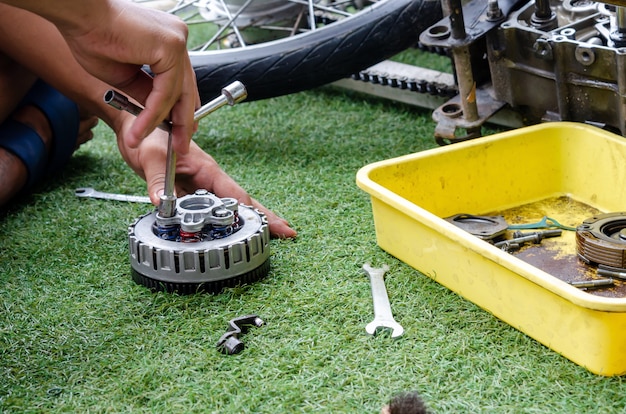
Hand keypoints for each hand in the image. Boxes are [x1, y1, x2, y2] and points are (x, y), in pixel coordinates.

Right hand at [3, 0, 199, 154]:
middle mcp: (177, 39)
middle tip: (180, 147)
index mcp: (168, 42)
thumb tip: (159, 115)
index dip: (181, 110)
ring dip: (159, 123)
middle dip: (183, 123)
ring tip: (140, 140)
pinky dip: (152, 114)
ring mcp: (177, 42)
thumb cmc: (91, 37)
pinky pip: (165, 91)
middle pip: (186, 90)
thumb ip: (145, 93)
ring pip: (175, 94)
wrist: (77, 15)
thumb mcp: (124, 75)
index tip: (180, 132)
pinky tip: (139, 129)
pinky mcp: (171, 47)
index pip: (181, 83)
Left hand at [117, 124, 296, 238]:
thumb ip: (157, 181)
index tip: (269, 224)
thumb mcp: (151, 157)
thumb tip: (161, 203)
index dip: (251, 211)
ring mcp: (202, 186)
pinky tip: (232, 233)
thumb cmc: (149, 136)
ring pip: (228, 207)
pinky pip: (208, 211)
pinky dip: (222, 223)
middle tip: (287, 232)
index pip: (234, 193)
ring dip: (248, 222)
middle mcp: (209, 179)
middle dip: (265, 217)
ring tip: (269, 236)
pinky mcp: (190, 192)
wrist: (136, 129)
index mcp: (207, 168)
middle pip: (242, 201)